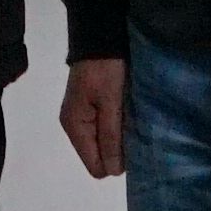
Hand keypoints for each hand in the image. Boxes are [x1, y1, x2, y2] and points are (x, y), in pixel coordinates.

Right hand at [56, 56, 127, 180]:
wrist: (99, 38)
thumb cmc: (105, 69)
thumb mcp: (111, 102)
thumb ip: (111, 136)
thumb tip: (113, 172)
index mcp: (75, 126)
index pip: (94, 165)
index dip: (114, 162)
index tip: (132, 147)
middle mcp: (74, 125)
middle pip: (97, 156)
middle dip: (117, 151)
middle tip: (136, 133)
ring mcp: (81, 116)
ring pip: (102, 143)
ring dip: (118, 138)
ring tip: (133, 123)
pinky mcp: (90, 108)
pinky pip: (103, 130)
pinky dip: (116, 128)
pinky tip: (127, 117)